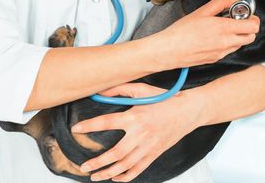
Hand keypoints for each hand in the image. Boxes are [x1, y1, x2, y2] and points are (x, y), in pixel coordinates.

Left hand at [71, 83, 202, 181]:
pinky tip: (116, 178)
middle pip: (114, 153)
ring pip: (125, 165)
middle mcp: (141, 134)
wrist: (188, 111)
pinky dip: (126, 177)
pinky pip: (139, 169)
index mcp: (135, 116)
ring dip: (107, 173)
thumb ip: (120, 90)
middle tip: (83, 166)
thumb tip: (101, 92)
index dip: (89, 126)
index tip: (76, 129)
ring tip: (94, 176)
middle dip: (97, 162)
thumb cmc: (165, 98)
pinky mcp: (155, 153)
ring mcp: (148, 146)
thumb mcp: (143, 89)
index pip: (106, 122)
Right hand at [153, 0, 259, 70]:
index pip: (252, 26)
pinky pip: (229, 51)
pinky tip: (215, 37)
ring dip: (238, 36)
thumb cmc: (182, 31)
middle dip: (248, 28)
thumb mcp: (201, 11)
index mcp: (224, 28)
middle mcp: (226, 43)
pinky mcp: (216, 59)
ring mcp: (222, 53)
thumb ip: (221, 3)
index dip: (253, 19)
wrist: (169, 50)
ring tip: (224, 28)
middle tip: (238, 20)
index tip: (246, 14)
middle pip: (251, 37)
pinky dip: (228, 43)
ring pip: (241, 44)